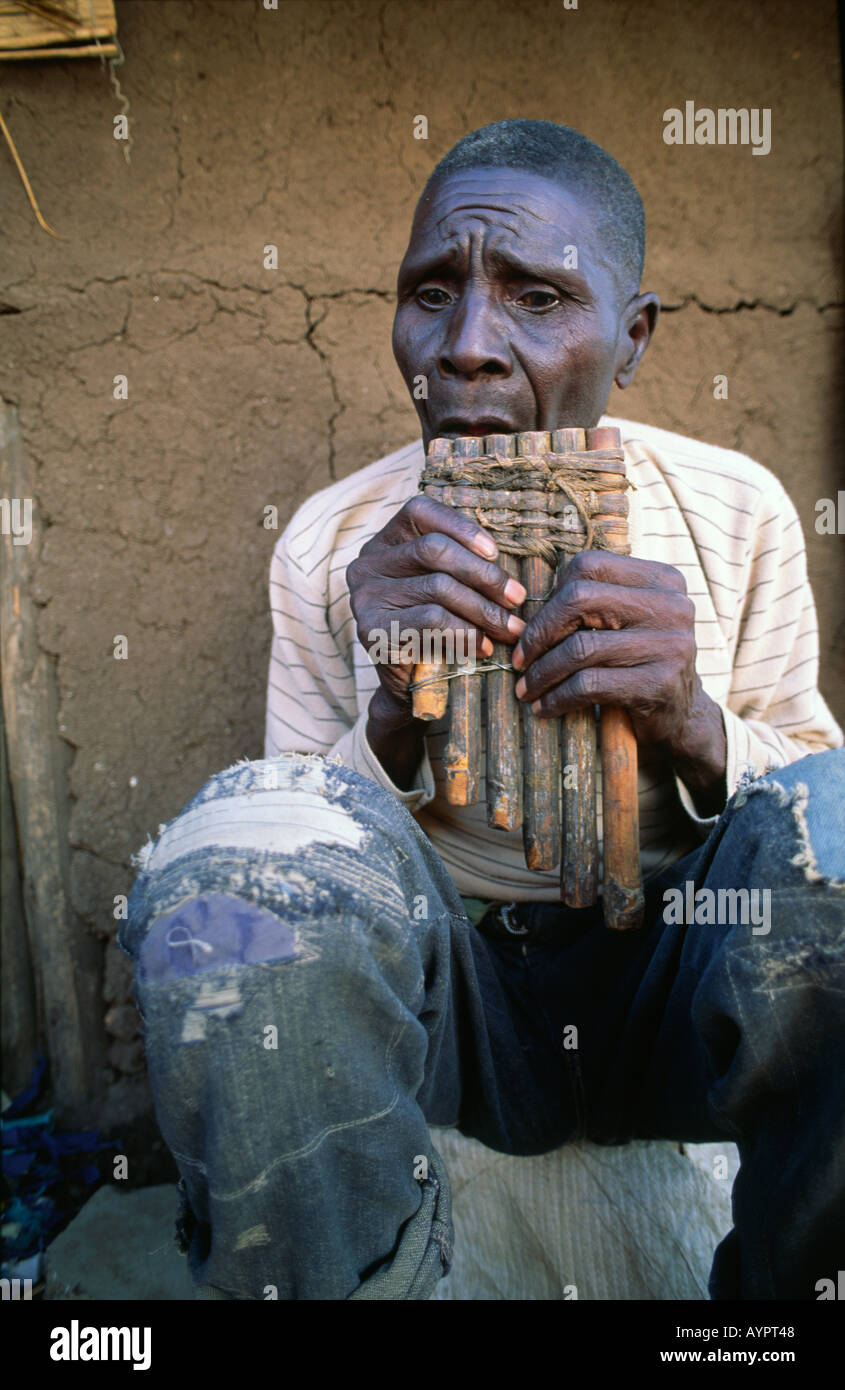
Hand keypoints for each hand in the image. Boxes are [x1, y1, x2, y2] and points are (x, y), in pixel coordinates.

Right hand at [347, 495, 526, 720]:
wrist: (409, 687)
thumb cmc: (435, 630)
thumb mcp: (447, 588)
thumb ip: (462, 564)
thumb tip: (506, 560)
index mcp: (383, 543)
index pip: (418, 511)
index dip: (460, 526)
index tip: (495, 552)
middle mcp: (366, 566)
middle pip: (434, 550)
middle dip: (484, 575)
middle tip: (517, 598)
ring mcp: (364, 598)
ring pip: (439, 587)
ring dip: (484, 610)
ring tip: (509, 628)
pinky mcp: (372, 631)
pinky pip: (431, 621)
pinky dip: (465, 633)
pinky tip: (483, 646)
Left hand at [511, 550, 725, 792]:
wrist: (681, 716)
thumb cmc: (638, 663)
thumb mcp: (625, 622)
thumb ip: (593, 601)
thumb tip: (522, 603)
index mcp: (662, 579)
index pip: (589, 566)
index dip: (550, 596)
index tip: (533, 628)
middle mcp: (672, 606)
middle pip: (579, 599)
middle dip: (539, 633)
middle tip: (519, 660)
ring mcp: (670, 644)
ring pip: (580, 648)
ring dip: (542, 673)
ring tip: (526, 690)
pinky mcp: (659, 683)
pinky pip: (589, 685)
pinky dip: (557, 698)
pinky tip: (544, 708)